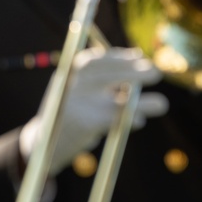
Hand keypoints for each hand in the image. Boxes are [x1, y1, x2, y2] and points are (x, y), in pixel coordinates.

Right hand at [19, 47, 167, 174]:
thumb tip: (137, 60)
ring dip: (140, 101)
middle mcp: (68, 88)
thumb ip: (101, 81)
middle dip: (131, 72)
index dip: (117, 57)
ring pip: (115, 100)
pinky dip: (128, 119)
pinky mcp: (83, 125)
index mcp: (65, 77)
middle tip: (155, 73)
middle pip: (104, 75)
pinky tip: (139, 120)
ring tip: (161, 104)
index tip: (138, 56)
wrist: (40, 145)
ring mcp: (74, 106)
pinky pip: (113, 120)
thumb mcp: (76, 92)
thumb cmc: (66, 116)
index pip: (93, 60)